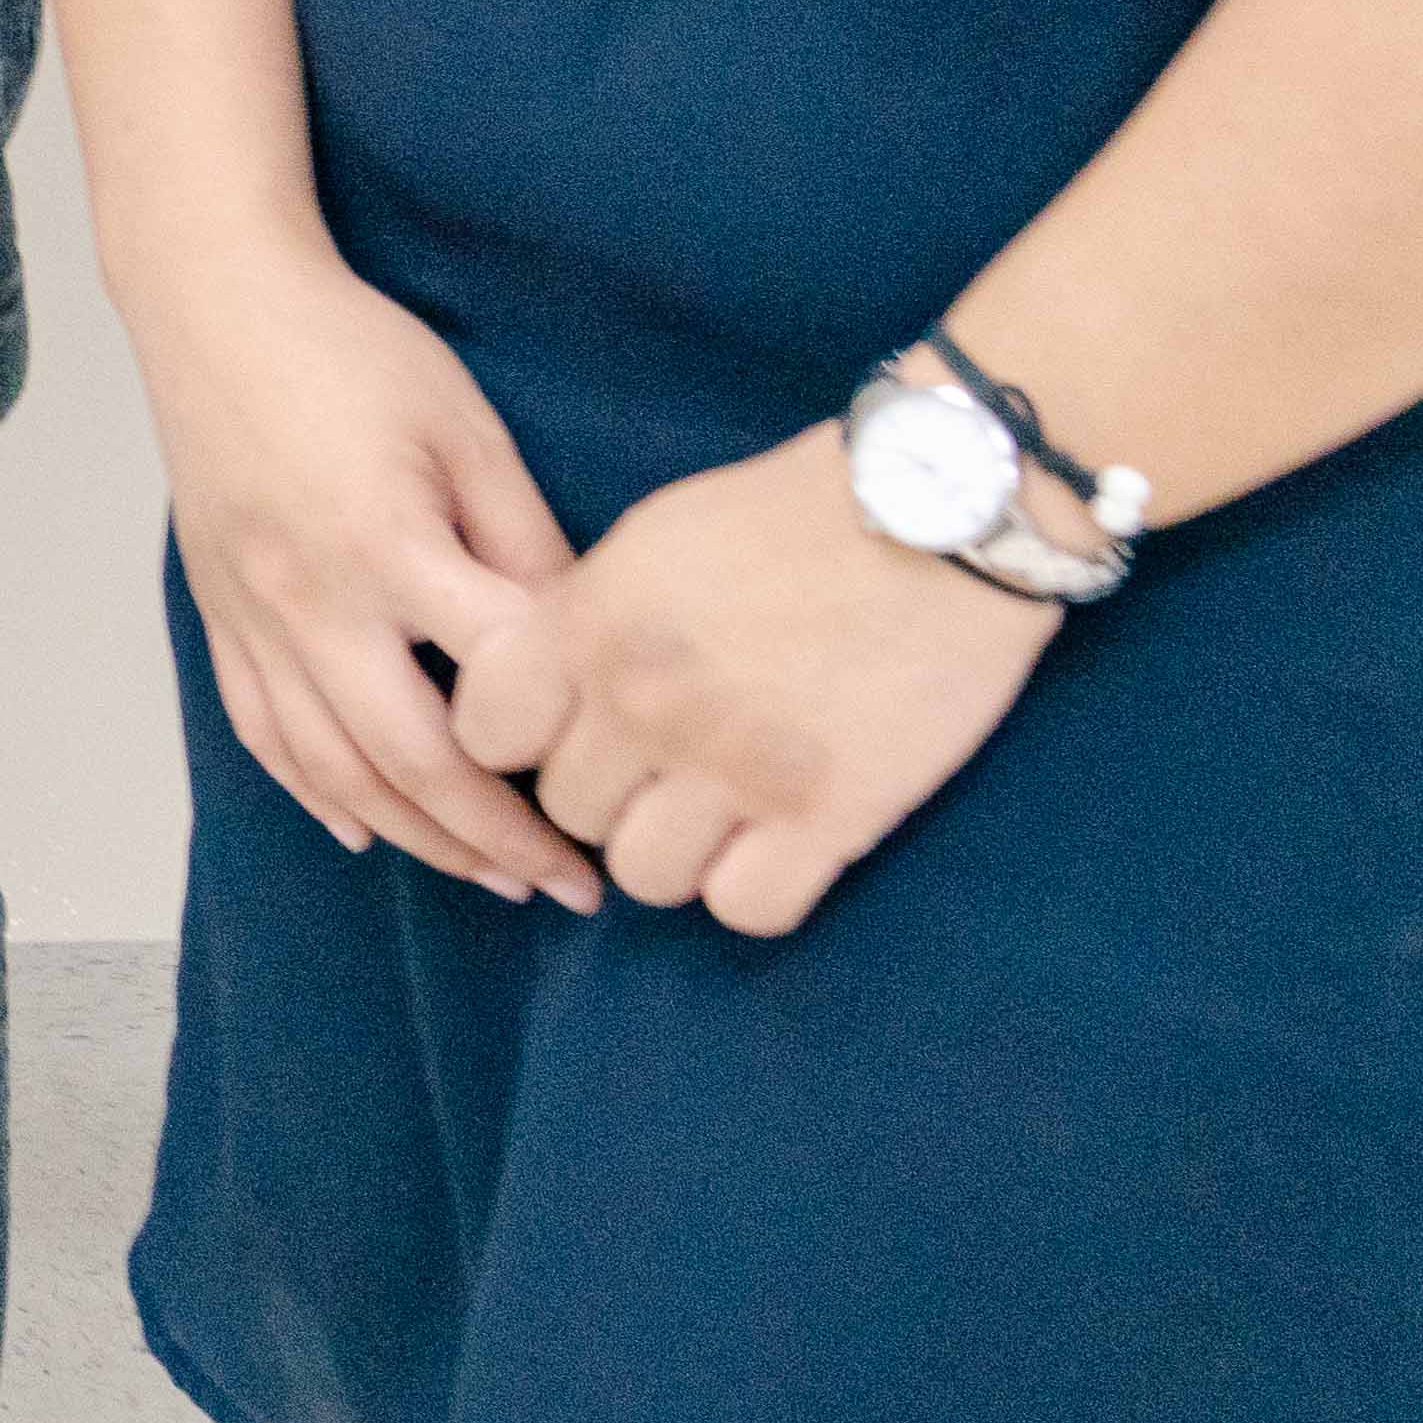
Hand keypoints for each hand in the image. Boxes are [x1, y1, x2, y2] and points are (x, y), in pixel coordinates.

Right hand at [119, 231, 593, 905]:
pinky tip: (362, 827)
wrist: (213, 300)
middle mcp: (311, 602)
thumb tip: (586, 648)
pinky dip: (313, 792)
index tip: (631, 789)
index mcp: (386, 548)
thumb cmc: (352, 350)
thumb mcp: (468, 431)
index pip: (495, 684)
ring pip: (332, 768)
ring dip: (417, 836)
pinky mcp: (218, 610)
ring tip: (489, 877)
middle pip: (412, 761)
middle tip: (574, 885)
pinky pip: (261, 729)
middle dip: (499, 838)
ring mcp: (253, 616)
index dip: (569, 749)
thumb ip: (527, 544)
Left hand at [449, 425, 1058, 934]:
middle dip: (609, 794)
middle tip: (664, 768)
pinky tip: (779, 846)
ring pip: (644, 876)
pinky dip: (755, 891)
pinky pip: (746, 909)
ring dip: (675, 852)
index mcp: (587, 625)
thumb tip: (545, 688)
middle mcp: (643, 704)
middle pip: (569, 812)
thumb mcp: (650, 541)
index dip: (520, 742)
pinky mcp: (830, 816)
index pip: (485, 736)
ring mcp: (734, 767)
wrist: (937, 512)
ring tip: (720, 813)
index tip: (567, 731)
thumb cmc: (790, 512)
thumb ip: (585, 618)